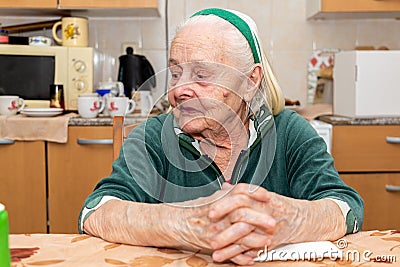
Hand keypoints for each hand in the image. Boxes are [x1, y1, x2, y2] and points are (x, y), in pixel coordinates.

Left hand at [208, 183, 345, 264]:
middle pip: (242, 213)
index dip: (224, 203)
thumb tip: (224, 187)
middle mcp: (263, 209)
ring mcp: (267, 226)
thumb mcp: (261, 196)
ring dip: (228, 243)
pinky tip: (227, 257)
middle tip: (210, 229)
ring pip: (245, 234)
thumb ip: (242, 192)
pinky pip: (253, 248)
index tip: (211, 211)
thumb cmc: (278, 206)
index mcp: (259, 197)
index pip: (240, 196)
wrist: (303, 219)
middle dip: (225, 222)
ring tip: (214, 249)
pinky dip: (239, 254)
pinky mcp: (270, 241)